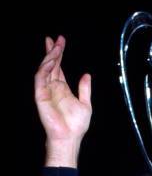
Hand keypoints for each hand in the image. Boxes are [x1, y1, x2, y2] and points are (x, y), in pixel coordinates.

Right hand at [34, 36, 91, 165]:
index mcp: (63, 88)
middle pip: (50, 64)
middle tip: (55, 38)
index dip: (59, 54)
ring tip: (55, 46)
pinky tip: (51, 60)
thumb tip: (87, 74)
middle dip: (52, 51)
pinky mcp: (40, 95)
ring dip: (50, 57)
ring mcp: (46, 90)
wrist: (69, 137)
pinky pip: (40, 78)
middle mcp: (53, 87)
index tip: (61, 41)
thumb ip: (85, 89)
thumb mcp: (86, 104)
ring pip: (45, 68)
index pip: (58, 67)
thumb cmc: (76, 125)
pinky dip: (45, 68)